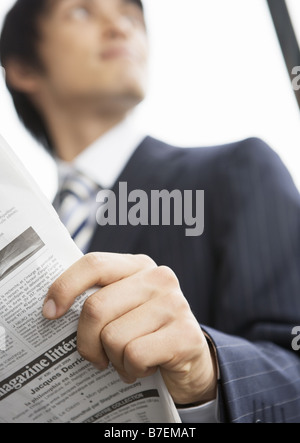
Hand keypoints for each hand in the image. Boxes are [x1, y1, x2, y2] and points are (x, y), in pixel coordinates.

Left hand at [43, 252, 216, 405]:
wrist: (191, 356)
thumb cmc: (145, 330)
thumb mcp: (123, 306)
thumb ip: (99, 298)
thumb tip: (51, 308)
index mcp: (138, 266)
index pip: (94, 264)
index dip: (65, 286)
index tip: (49, 312)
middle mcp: (158, 279)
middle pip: (96, 307)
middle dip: (86, 341)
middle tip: (94, 356)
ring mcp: (174, 304)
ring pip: (113, 337)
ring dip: (114, 360)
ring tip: (127, 359)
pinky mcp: (185, 334)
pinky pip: (135, 355)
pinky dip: (132, 369)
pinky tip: (143, 367)